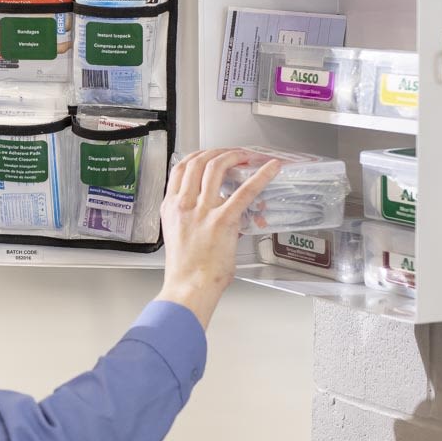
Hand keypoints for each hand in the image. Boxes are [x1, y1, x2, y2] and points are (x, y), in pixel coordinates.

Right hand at [157, 148, 281, 328]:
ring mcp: (202, 211)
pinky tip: (270, 169)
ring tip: (246, 156)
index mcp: (171, 207)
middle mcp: (184, 204)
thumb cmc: (186, 269)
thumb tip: (216, 210)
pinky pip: (244, 191)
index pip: (179, 169)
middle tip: (232, 153)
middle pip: (198, 162)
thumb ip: (192, 218)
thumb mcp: (179, 235)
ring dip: (233, 156)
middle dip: (218, 152)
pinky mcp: (222, 221)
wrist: (188, 287)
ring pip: (215, 168)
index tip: (209, 154)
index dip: (197, 155)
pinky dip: (260, 176)